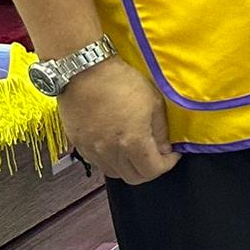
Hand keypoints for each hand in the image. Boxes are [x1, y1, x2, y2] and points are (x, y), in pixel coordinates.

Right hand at [60, 59, 177, 185]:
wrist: (84, 70)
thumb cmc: (121, 81)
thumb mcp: (153, 102)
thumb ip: (161, 131)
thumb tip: (165, 148)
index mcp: (132, 142)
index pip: (152, 171)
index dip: (167, 165)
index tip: (172, 154)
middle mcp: (109, 151)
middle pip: (133, 178)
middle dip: (149, 169)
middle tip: (156, 154)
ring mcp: (91, 149)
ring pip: (114, 172)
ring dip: (128, 166)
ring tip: (136, 149)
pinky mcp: (77, 142)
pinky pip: (96, 162)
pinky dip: (110, 159)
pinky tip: (116, 144)